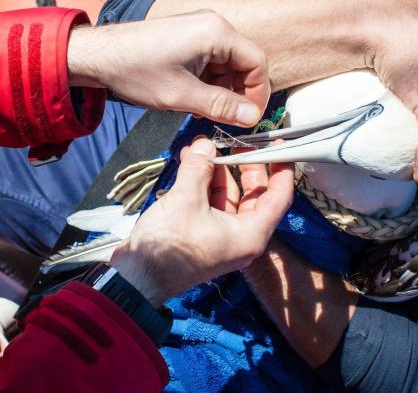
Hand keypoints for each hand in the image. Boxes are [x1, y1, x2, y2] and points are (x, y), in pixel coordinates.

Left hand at [68, 11, 269, 126]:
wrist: (99, 56)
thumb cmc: (136, 70)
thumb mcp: (182, 95)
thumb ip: (221, 106)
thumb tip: (250, 117)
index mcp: (217, 32)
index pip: (257, 63)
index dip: (257, 93)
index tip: (248, 118)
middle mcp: (213, 26)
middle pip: (244, 63)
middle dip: (237, 93)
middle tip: (224, 118)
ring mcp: (200, 30)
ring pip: (227, 65)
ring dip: (221, 90)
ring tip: (202, 109)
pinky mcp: (189, 38)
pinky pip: (211, 62)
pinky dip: (208, 82)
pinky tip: (192, 98)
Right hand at [110, 138, 293, 305]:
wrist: (137, 276)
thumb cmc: (168, 246)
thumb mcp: (186, 199)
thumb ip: (199, 168)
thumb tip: (205, 145)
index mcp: (250, 234)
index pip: (279, 197)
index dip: (281, 168)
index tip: (278, 145)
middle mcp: (241, 237)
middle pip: (254, 195)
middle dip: (244, 166)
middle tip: (237, 141)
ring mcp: (221, 236)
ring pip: (230, 197)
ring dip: (217, 171)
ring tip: (203, 148)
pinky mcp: (203, 234)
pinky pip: (211, 204)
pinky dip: (203, 183)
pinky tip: (190, 163)